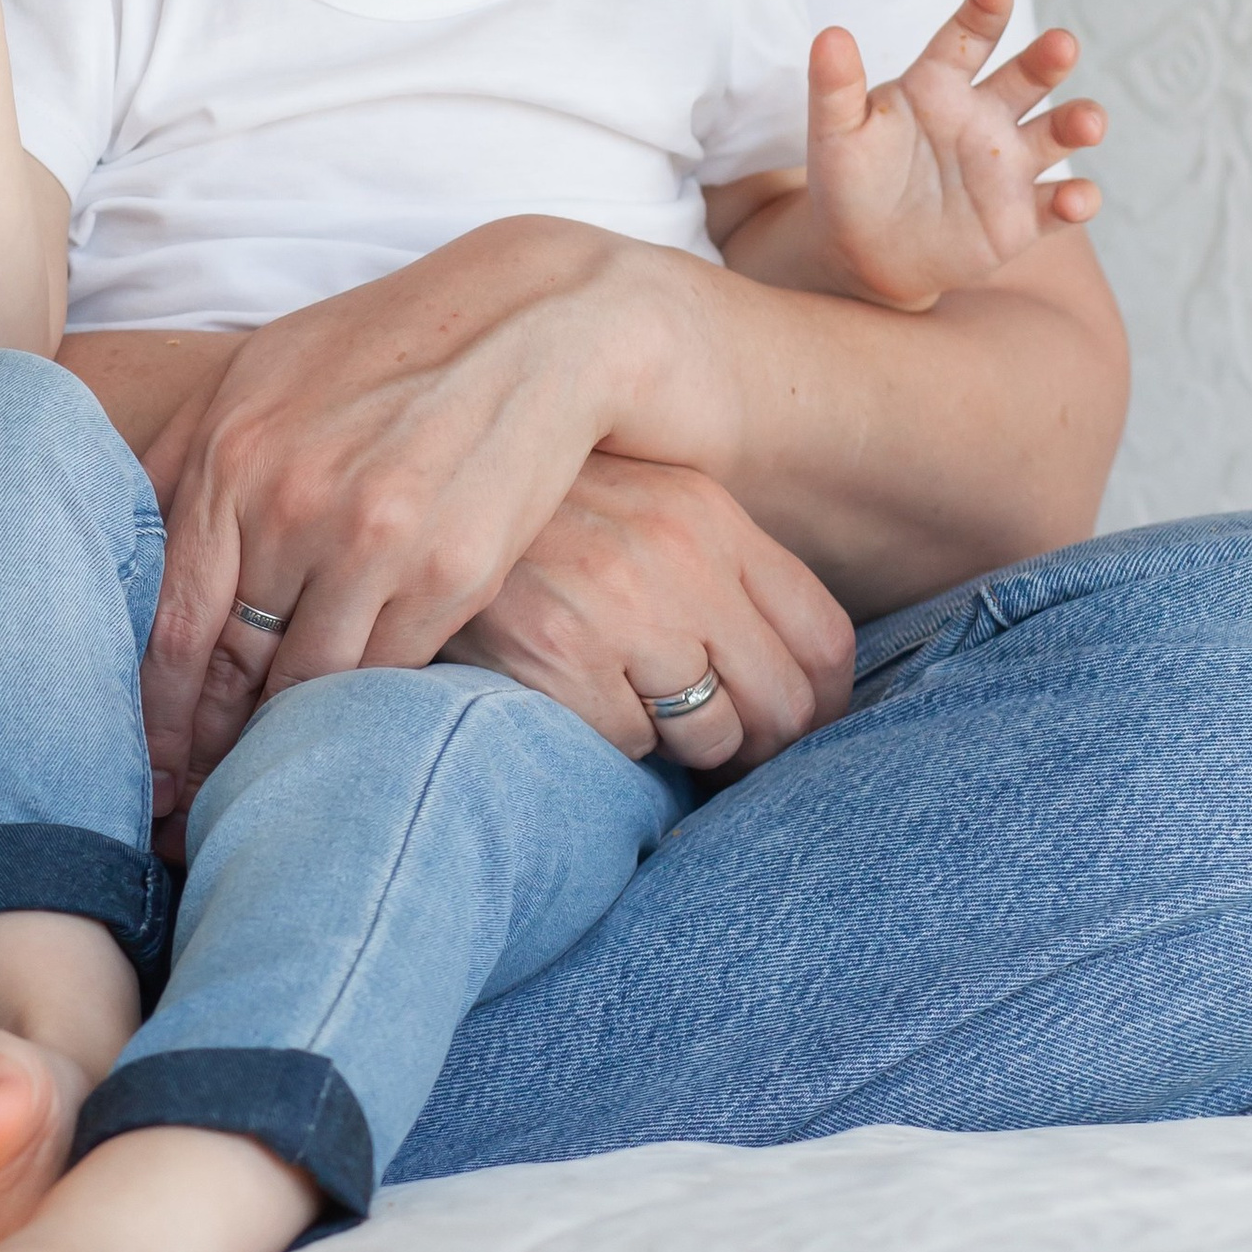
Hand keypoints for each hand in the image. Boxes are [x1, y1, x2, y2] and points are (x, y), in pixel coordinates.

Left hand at [137, 218, 662, 810]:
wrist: (533, 322)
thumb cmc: (383, 345)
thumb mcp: (259, 372)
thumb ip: (180, 457)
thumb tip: (115, 547)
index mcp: (233, 454)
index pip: (171, 623)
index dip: (154, 713)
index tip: (150, 766)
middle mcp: (295, 503)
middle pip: (231, 668)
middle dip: (206, 746)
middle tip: (189, 802)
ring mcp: (377, 542)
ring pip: (310, 686)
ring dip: (285, 741)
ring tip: (265, 777)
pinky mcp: (453, 573)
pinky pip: (387, 675)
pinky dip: (363, 708)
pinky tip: (348, 730)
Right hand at [446, 455, 852, 772]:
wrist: (426, 501)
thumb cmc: (551, 518)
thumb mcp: (649, 505)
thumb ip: (721, 570)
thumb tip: (802, 677)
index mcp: (711, 515)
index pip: (824, 637)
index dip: (824, 703)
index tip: (802, 726)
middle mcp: (678, 557)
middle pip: (783, 702)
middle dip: (761, 743)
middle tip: (728, 749)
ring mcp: (622, 610)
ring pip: (711, 736)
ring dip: (684, 744)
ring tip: (639, 708)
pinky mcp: (563, 659)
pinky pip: (632, 746)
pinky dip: (613, 740)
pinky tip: (578, 695)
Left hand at [809, 0, 1103, 313]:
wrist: (861, 255)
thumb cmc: (850, 180)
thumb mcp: (835, 133)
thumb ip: (834, 86)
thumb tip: (829, 35)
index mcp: (939, 85)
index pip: (968, 37)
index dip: (984, 9)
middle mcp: (983, 116)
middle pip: (1027, 77)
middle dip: (1047, 59)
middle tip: (1062, 45)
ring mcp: (1006, 165)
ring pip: (1056, 132)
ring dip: (1078, 122)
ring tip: (1089, 123)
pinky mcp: (1021, 217)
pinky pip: (1057, 204)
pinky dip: (1076, 200)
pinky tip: (1075, 198)